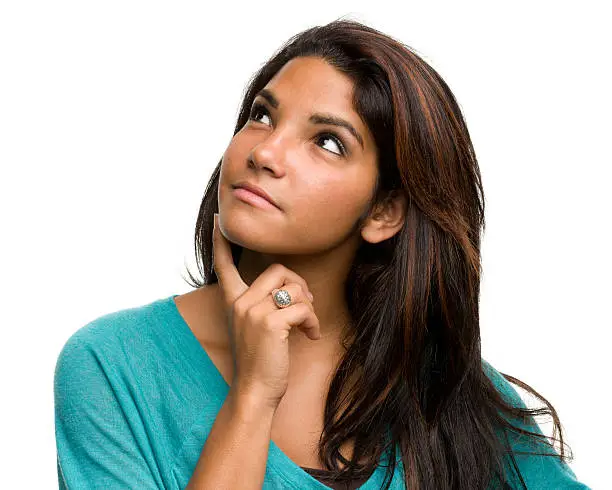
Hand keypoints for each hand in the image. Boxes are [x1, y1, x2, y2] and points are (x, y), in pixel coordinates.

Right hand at [212, 213, 319, 409]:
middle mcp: (239, 302)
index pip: (224, 264)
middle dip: (299, 284)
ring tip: (307, 325)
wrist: (255, 390)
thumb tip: (293, 287)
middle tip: (307, 304)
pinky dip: (313, 322)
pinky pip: (303, 308)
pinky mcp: (270, 323)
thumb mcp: (254, 327)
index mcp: (233, 301)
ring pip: (294, 288)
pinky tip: (311, 336)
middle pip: (277, 270)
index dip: (221, 241)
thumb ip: (264, 304)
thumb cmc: (260, 359)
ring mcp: (253, 311)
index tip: (217, 217)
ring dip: (309, 306)